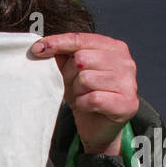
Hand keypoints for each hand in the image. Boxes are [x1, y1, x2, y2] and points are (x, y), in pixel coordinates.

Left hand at [30, 33, 137, 155]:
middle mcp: (125, 62)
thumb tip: (44, 46)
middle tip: (74, 87)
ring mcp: (129, 82)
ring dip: (77, 91)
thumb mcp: (71, 73)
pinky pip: (93, 98)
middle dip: (70, 75)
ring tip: (83, 97)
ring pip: (86, 79)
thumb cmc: (86, 96)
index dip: (57, 43)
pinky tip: (88, 107)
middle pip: (81, 58)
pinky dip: (83, 104)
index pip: (81, 39)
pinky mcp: (127, 103)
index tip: (36, 49)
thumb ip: (63, 56)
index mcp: (114, 48)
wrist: (97, 127)